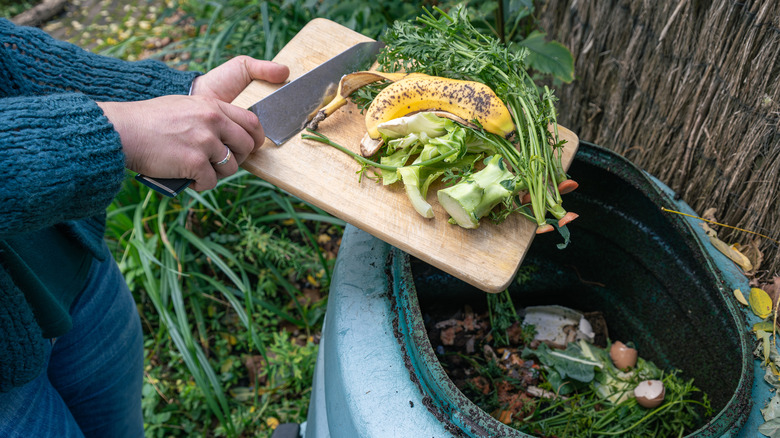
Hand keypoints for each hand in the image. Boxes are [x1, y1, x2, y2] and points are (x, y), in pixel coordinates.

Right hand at [98, 57, 288, 190]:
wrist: (123, 131)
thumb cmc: (149, 121)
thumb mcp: (185, 106)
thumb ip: (208, 116)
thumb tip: (227, 133)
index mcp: (212, 106)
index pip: (251, 121)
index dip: (255, 138)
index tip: (250, 147)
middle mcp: (213, 121)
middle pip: (247, 146)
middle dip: (238, 159)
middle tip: (220, 164)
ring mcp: (205, 142)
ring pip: (231, 168)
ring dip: (217, 174)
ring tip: (198, 172)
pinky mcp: (195, 163)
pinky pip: (211, 182)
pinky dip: (200, 185)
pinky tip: (187, 179)